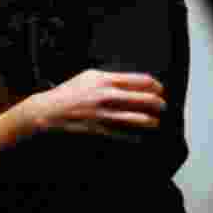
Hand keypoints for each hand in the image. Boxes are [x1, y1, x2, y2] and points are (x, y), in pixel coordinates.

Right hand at [23, 69, 165, 140]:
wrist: (50, 111)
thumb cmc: (68, 92)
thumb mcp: (88, 76)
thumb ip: (110, 77)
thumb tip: (131, 81)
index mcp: (105, 79)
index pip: (140, 80)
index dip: (155, 85)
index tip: (159, 89)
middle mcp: (107, 96)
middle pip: (143, 98)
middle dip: (157, 103)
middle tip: (162, 105)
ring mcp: (105, 113)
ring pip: (137, 118)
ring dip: (150, 120)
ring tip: (155, 121)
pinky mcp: (101, 128)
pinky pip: (124, 132)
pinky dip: (135, 134)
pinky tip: (140, 135)